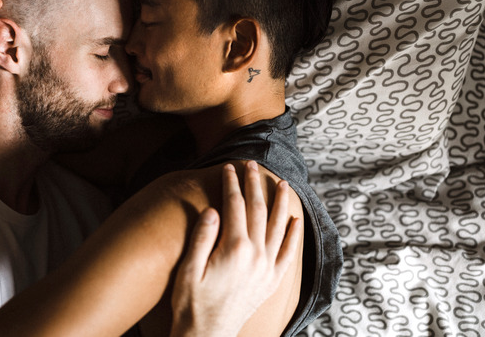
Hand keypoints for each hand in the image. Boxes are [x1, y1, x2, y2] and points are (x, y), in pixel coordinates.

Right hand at [169, 161, 302, 336]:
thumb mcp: (189, 268)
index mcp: (233, 248)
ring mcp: (266, 268)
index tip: (229, 167)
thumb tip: (214, 209)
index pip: (234, 206)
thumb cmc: (192, 303)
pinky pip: (288, 253)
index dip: (231, 184)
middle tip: (252, 165)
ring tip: (282, 183)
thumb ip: (203, 237)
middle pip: (257, 210)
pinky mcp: (271, 281)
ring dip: (280, 202)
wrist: (207, 335)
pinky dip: (293, 235)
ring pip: (277, 226)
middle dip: (254, 184)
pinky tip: (295, 221)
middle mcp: (255, 255)